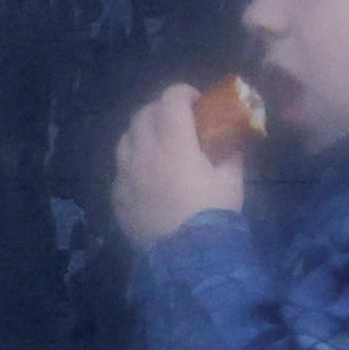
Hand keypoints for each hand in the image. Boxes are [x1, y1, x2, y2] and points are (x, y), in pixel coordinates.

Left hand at [112, 81, 248, 249]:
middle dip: (161, 109)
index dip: (183, 92)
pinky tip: (147, 173)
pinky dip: (133, 160)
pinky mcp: (116, 195)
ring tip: (160, 142)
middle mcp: (142, 154)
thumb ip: (230, 155)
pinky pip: (120, 167)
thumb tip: (232, 141)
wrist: (185, 257)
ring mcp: (125, 175)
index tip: (196, 99)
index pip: (170, 101)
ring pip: (125, 138)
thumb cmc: (213, 214)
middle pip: (142, 114)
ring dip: (142, 132)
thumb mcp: (231, 181)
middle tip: (179, 118)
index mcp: (173, 144)